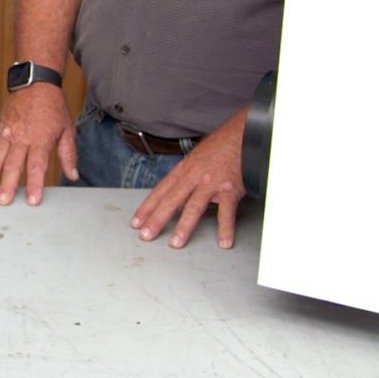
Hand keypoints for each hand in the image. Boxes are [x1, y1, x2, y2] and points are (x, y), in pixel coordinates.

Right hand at [0, 84, 77, 205]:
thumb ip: (69, 154)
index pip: (36, 166)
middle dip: (6, 185)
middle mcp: (20, 137)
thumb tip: (73, 175)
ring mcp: (7, 134)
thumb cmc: (52, 105)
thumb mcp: (67, 128)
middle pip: (12, 165)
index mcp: (40, 138)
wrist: (35, 82)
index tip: (32, 200)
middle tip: (2, 202)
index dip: (34, 185)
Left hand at [130, 108, 246, 249]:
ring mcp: (211, 182)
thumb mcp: (196, 158)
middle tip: (146, 235)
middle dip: (156, 219)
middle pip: (171, 200)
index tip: (136, 222)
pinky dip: (225, 228)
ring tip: (176, 243)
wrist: (241, 134)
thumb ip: (185, 176)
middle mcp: (193, 176)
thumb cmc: (219, 147)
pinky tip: (223, 242)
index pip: (160, 191)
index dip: (147, 208)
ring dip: (184, 226)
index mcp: (183, 170)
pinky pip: (227, 211)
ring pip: (194, 207)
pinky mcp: (230, 188)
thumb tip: (174, 192)